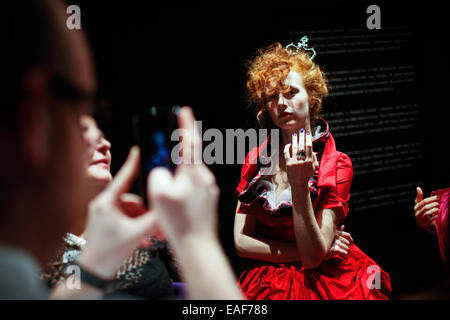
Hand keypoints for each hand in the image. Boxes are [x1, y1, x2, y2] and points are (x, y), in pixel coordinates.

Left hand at [78, 146, 159, 278]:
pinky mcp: (106, 224)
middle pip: (133, 201)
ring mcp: (104, 215)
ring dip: (142, 224)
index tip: (137, 151)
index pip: (123, 178)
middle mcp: (104, 206)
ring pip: (131, 212)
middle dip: (146, 214)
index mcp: (107, 203)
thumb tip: (165, 209)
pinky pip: (126, 220)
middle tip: (155, 225)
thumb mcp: (136, 234)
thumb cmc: (108, 253)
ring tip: (149, 237)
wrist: (93, 273)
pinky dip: (136, 228)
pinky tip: (143, 240)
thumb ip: (153, 220)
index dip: (132, 164)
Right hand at [148, 107, 219, 249]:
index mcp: (193, 172)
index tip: (185, 110)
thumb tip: (163, 173)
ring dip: (178, 182)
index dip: (186, 124)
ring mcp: (209, 191)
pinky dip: (183, 193)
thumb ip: (158, 175)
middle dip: (175, 163)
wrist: (197, 246)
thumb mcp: (159, 194)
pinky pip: (193, 191)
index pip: (190, 141)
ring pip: (189, 178)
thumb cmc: (178, 221)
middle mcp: (205, 178)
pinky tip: (175, 208)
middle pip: (188, 161)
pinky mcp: (209, 202)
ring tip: (167, 202)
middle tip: (165, 173)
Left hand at [283, 129, 318, 187]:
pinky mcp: (288, 164)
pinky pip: (287, 153)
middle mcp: (302, 161)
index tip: (307, 133)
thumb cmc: (307, 175)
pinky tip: (288, 144)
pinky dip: (287, 148)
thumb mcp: (313, 167)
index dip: (308, 139)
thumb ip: (314, 158)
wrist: (299, 184)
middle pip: (302, 146)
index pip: (309, 147)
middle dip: (302, 137)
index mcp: (309, 161)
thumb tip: (312, 150)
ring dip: (295, 140)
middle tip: (301, 130)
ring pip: (294, 148)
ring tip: (295, 134)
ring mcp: (294, 162)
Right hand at [326, 225, 352, 258]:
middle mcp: (337, 237)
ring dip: (347, 252)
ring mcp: (336, 243)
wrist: (317, 249)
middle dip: (347, 247)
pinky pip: (344, 252)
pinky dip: (345, 256)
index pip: (347, 235)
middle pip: (347, 243)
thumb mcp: (330, 234)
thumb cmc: (323, 241)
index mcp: (336, 233)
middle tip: (347, 251)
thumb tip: (343, 226)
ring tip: (346, 255)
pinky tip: (345, 258)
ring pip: (346, 248)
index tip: (351, 243)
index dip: (351, 240)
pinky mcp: (335, 249)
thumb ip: (337, 230)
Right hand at [414, 187, 438, 233]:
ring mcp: (420, 219)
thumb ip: (419, 196)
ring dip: (434, 209)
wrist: (424, 224)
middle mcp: (417, 213)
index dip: (431, 199)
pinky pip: (430, 219)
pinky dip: (434, 216)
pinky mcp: (425, 224)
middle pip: (425, 207)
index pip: (423, 201)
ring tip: (438, 208)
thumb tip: (418, 188)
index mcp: (416, 207)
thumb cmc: (422, 212)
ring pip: (427, 212)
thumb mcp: (420, 204)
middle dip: (434, 204)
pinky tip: (437, 214)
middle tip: (439, 202)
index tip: (437, 197)